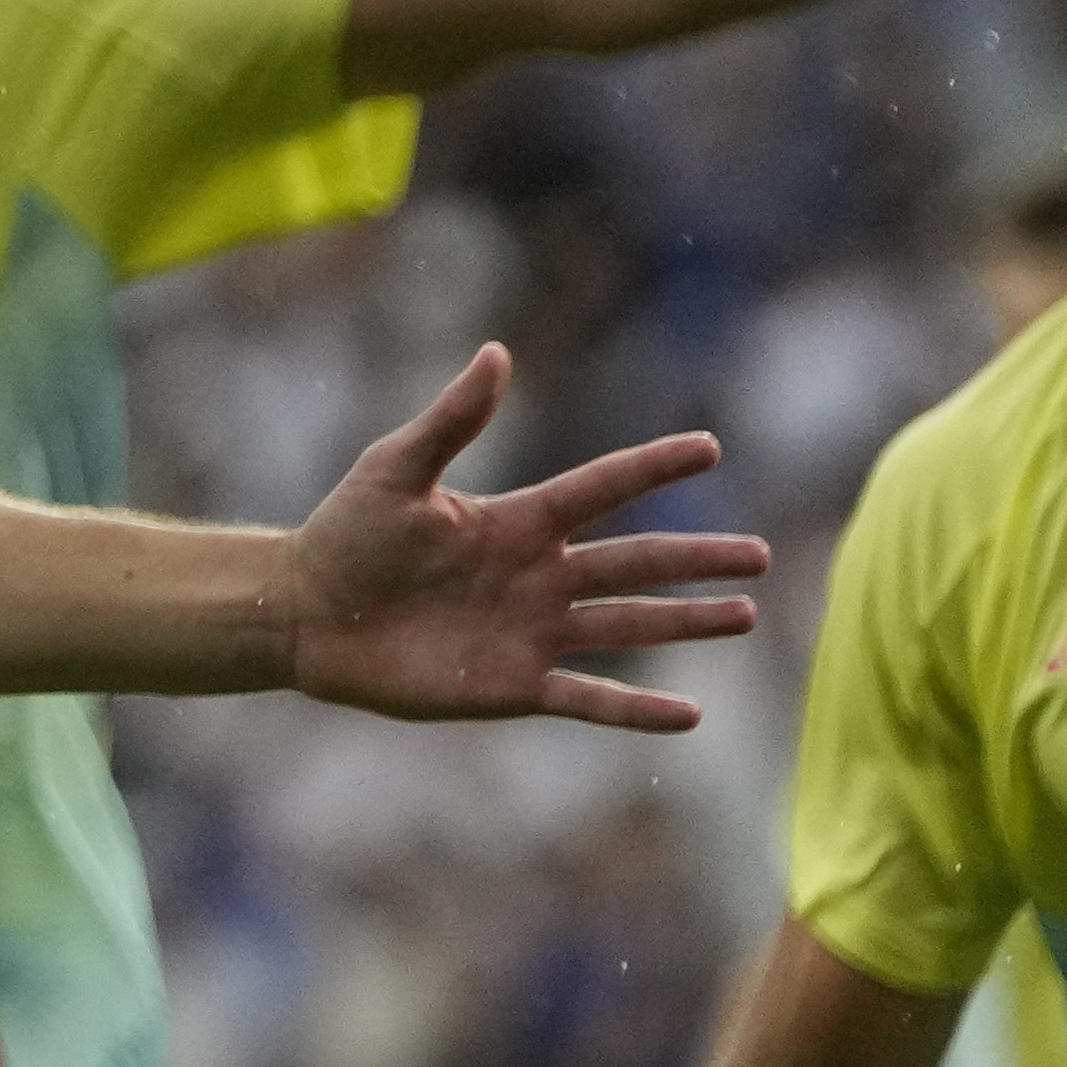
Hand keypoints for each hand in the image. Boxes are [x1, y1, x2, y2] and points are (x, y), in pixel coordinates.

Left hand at [275, 346, 765, 733]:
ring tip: (744, 616)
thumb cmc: (345, 534)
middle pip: (635, 562)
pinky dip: (636, 708)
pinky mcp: (512, 686)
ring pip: (627, 625)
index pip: (602, 488)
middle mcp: (539, 575)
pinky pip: (587, 696)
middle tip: (761, 555)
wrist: (305, 613)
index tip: (709, 448)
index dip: (652, 468)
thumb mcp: (396, 469)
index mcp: (518, 520)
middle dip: (697, 559)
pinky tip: (689, 714)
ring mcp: (531, 632)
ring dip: (684, 622)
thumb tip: (496, 353)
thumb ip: (451, 420)